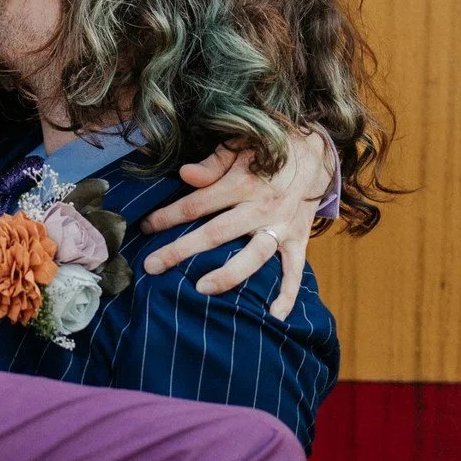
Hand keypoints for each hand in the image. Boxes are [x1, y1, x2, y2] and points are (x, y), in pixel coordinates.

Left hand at [139, 126, 334, 317]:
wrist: (315, 152)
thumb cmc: (268, 149)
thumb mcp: (240, 144)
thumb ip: (213, 162)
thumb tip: (186, 174)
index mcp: (242, 183)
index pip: (197, 204)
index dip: (168, 216)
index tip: (145, 227)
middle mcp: (260, 207)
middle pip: (216, 233)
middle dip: (181, 250)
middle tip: (152, 267)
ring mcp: (280, 226)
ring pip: (253, 256)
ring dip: (228, 275)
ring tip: (201, 289)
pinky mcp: (298, 239)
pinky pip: (295, 270)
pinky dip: (287, 294)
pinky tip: (274, 316)